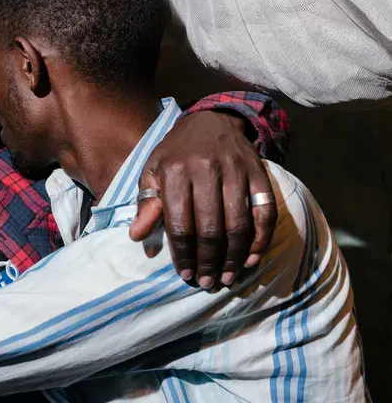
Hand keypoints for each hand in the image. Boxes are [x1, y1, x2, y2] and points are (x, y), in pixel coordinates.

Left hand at [130, 111, 276, 287]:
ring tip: (226, 277)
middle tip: (206, 282)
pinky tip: (252, 258)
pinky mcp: (258, 173)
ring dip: (234, 257)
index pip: (179, 222)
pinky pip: (265, 211)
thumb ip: (146, 203)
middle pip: (210, 227)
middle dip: (208, 261)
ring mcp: (236, 171)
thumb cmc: (176, 152)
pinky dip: (261, 239)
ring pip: (238, 224)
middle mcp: (207, 170)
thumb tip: (137, 237)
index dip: (183, 253)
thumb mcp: (153, 171)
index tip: (185, 274)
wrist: (211, 120)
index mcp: (176, 171)